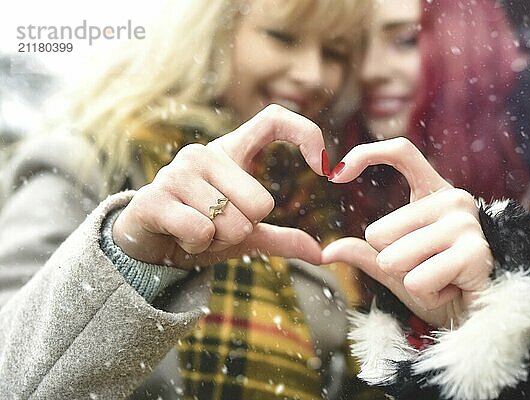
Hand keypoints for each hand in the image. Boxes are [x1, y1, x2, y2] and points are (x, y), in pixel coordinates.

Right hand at [113, 105, 326, 269]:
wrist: (146, 245)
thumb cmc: (199, 229)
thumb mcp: (244, 234)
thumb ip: (280, 238)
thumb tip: (321, 254)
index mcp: (230, 152)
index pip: (274, 119)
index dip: (306, 133)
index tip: (324, 168)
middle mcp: (204, 154)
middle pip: (261, 202)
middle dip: (244, 230)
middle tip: (217, 228)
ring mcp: (177, 172)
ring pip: (232, 222)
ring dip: (218, 241)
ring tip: (197, 231)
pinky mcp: (154, 197)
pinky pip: (201, 231)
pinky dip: (197, 246)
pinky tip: (181, 237)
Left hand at [322, 138, 492, 327]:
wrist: (479, 316)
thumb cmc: (438, 285)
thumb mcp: (396, 267)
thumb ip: (365, 254)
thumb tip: (326, 251)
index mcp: (434, 192)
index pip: (401, 152)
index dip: (365, 154)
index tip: (334, 175)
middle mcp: (454, 200)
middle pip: (378, 232)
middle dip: (391, 263)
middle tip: (427, 270)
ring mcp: (466, 224)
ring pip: (394, 259)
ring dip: (409, 281)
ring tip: (440, 281)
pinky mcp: (474, 253)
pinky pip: (417, 282)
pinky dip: (426, 296)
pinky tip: (451, 292)